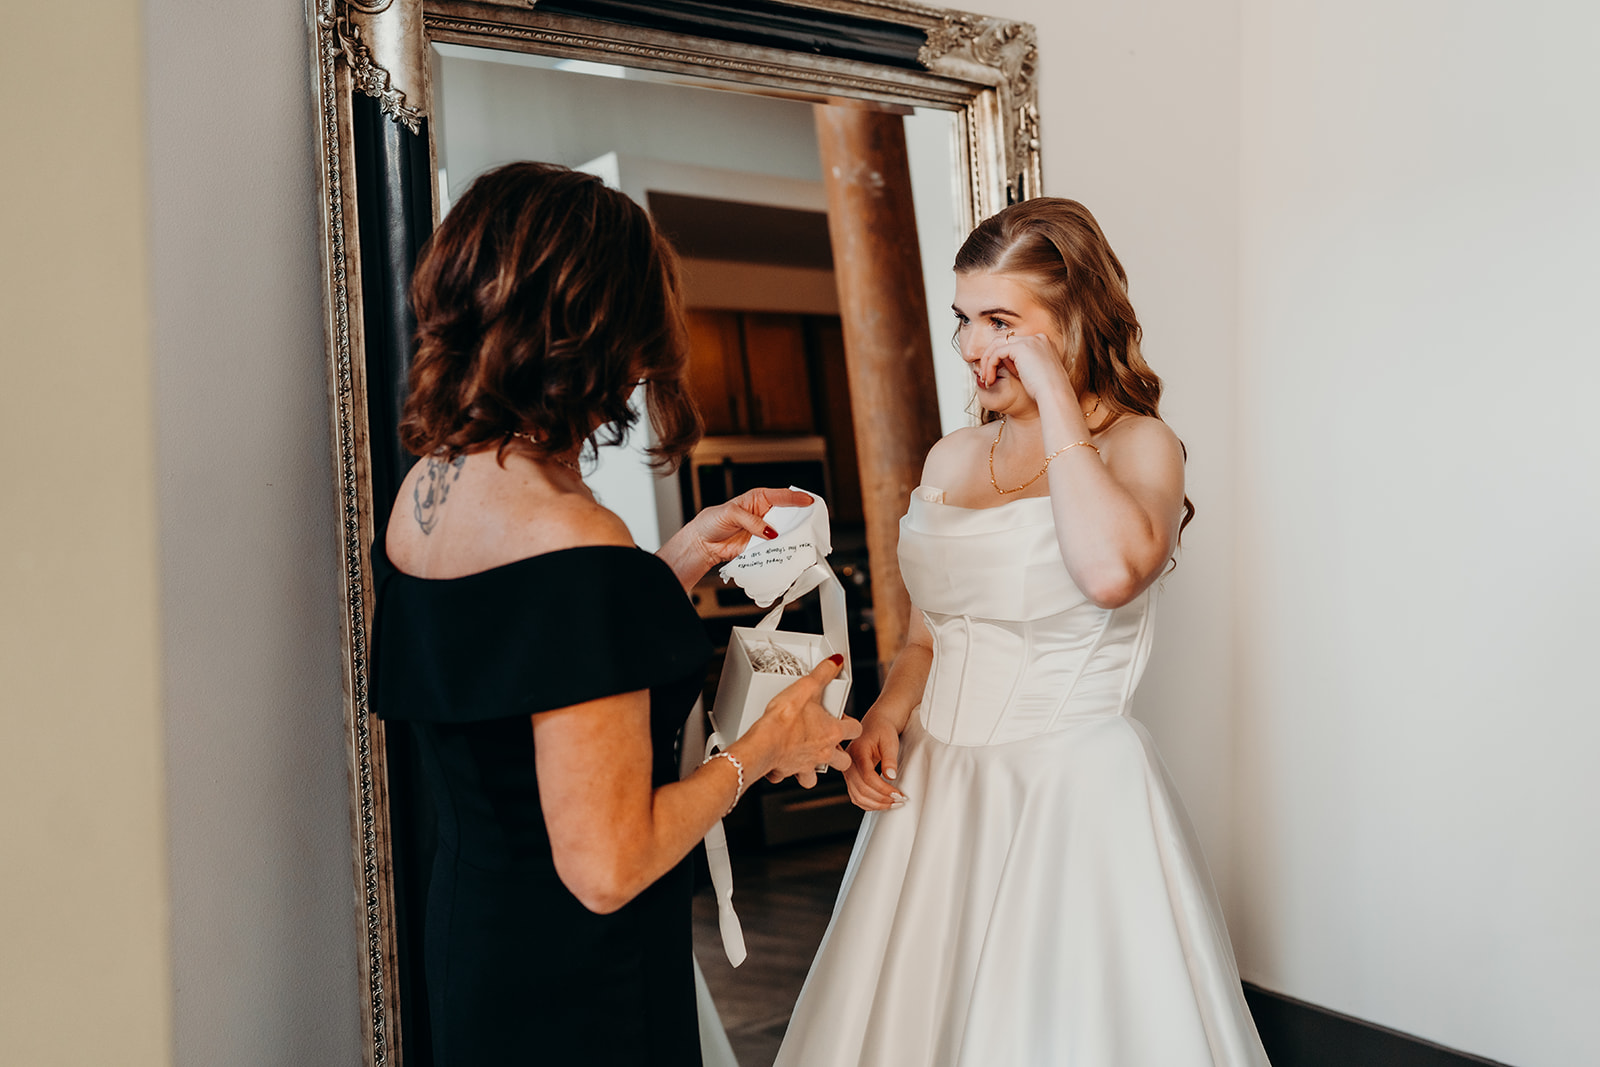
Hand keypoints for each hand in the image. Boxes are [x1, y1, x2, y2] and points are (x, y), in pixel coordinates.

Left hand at [685, 487, 813, 568]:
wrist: (703, 543)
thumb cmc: (712, 521)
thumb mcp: (730, 513)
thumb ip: (751, 521)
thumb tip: (769, 531)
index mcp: (758, 499)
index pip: (782, 496)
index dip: (796, 498)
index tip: (809, 501)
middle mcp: (764, 514)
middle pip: (788, 515)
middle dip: (799, 518)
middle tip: (810, 522)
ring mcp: (763, 531)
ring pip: (784, 533)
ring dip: (791, 536)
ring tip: (800, 539)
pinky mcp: (760, 547)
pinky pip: (774, 548)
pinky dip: (781, 550)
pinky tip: (785, 551)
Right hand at [738, 654, 861, 789]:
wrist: (762, 744)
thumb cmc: (783, 720)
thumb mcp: (806, 687)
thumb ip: (823, 673)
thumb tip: (836, 662)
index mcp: (832, 732)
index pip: (856, 729)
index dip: (851, 723)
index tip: (841, 718)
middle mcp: (823, 752)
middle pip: (844, 760)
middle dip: (839, 753)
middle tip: (828, 741)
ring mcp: (807, 765)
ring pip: (818, 775)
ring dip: (816, 767)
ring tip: (808, 755)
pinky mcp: (788, 771)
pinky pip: (792, 776)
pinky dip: (789, 771)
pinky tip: (784, 760)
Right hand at [843, 710, 905, 810]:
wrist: (875, 724)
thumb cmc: (882, 730)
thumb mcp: (890, 741)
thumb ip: (890, 759)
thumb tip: (890, 775)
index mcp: (857, 752)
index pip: (867, 777)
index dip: (883, 789)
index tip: (897, 794)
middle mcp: (849, 763)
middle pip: (861, 790)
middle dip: (882, 799)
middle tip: (899, 801)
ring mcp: (848, 771)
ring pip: (858, 796)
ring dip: (876, 804)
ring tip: (892, 804)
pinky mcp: (850, 777)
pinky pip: (856, 796)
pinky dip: (868, 804)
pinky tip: (881, 804)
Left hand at [975, 329, 1074, 403]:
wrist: (1054, 395)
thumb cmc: (1047, 392)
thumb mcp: (1036, 375)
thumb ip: (1024, 366)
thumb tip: (1007, 364)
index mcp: (1043, 343)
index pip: (1016, 343)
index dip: (1003, 358)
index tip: (997, 375)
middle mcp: (1037, 338)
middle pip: (1005, 340)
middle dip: (991, 357)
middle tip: (985, 375)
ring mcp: (1030, 341)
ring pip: (998, 344)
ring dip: (988, 361)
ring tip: (986, 379)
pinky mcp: (1021, 348)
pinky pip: (997, 353)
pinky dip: (990, 365)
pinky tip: (990, 380)